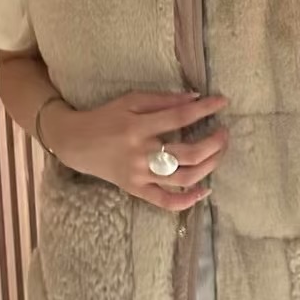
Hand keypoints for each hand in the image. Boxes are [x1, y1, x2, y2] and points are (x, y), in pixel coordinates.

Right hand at [42, 90, 228, 212]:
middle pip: (187, 154)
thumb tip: (195, 98)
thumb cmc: (106, 117)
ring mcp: (139, 175)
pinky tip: (205, 189)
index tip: (222, 102)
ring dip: (209, 166)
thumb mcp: (130, 100)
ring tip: (219, 153)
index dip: (205, 109)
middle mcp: (140, 153)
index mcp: (138, 126)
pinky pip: (165, 201)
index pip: (180, 117)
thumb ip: (163, 99)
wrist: (76, 143)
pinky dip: (188, 200)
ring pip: (182, 178)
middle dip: (213, 143)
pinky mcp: (136, 190)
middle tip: (224, 132)